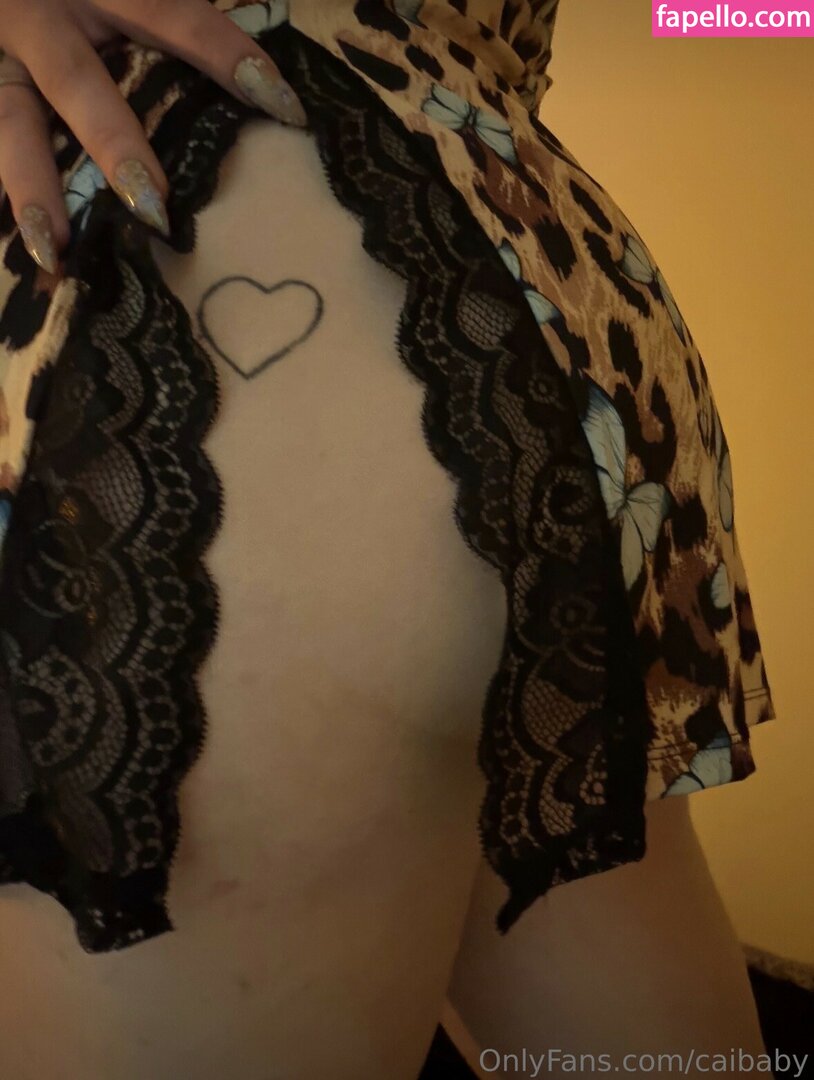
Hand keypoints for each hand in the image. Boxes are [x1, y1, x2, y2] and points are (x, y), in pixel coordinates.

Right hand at [0, 0, 306, 273]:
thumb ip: (178, 26)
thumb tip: (267, 88)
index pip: (177, 16)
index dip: (228, 58)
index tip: (286, 111)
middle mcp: (47, 15)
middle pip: (76, 82)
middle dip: (113, 145)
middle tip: (154, 211)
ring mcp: (3, 58)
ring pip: (10, 124)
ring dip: (33, 189)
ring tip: (53, 252)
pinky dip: (9, 200)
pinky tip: (35, 252)